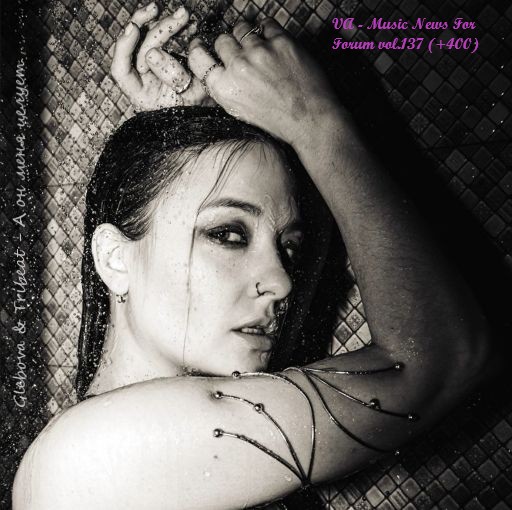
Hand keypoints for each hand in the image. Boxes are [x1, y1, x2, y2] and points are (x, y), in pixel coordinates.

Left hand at [111, 2, 213, 110]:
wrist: (209, 114)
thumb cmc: (200, 110)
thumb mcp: (190, 96)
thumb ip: (171, 76)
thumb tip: (151, 52)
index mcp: (142, 95)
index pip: (121, 70)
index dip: (123, 47)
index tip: (134, 28)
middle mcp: (142, 81)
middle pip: (140, 48)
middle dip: (159, 29)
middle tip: (179, 17)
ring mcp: (152, 71)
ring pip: (150, 40)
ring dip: (165, 24)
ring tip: (183, 14)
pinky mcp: (164, 61)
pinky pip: (164, 41)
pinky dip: (175, 30)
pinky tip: (187, 23)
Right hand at [187, 19, 340, 145]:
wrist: (310, 120)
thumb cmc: (277, 120)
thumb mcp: (241, 111)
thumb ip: (226, 87)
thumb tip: (217, 65)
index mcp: (224, 90)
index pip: (197, 59)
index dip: (198, 49)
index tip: (202, 45)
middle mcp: (238, 68)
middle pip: (222, 40)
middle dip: (231, 45)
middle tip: (244, 56)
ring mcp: (259, 52)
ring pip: (243, 29)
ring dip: (249, 37)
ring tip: (261, 51)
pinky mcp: (280, 41)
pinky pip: (267, 24)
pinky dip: (269, 32)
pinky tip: (276, 47)